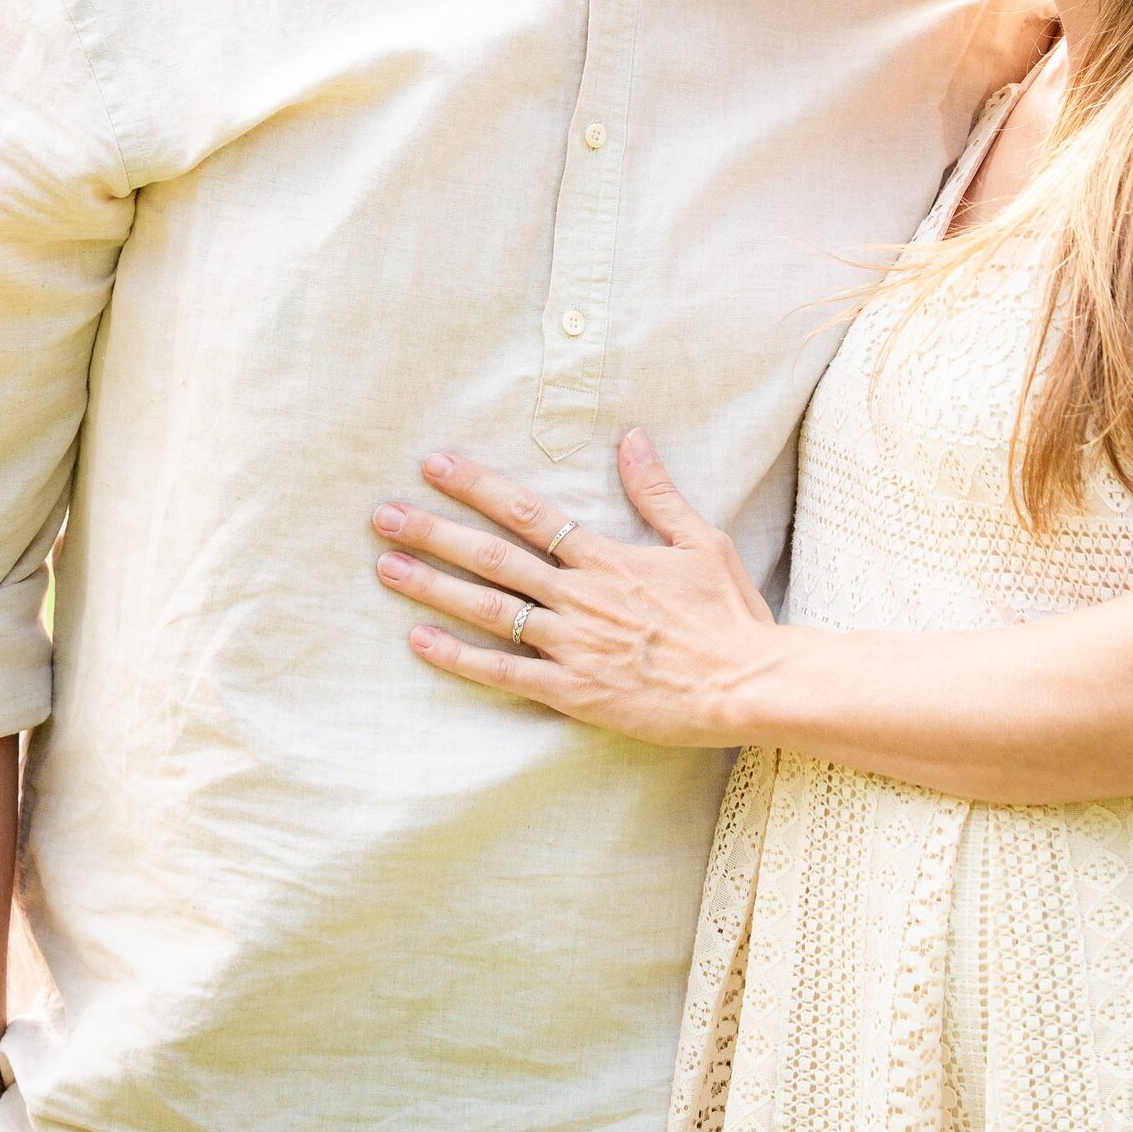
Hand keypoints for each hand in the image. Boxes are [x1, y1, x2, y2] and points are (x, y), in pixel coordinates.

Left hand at [372, 432, 777, 745]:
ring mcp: (572, 647)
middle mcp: (580, 598)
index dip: (478, 487)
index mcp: (608, 558)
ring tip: (386, 567)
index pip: (530, 514)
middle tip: (384, 516)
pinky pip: (504, 674)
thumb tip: (630, 438)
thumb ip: (657, 493)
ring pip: (490, 610)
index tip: (435, 465)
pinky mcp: (573, 693)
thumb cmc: (729, 614)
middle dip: (435, 533)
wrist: (748, 685)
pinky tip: (419, 641)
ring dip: (434, 587)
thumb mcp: (700, 541)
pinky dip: (459, 658)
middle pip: (494, 557)